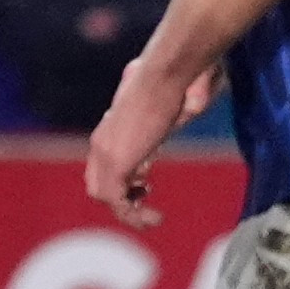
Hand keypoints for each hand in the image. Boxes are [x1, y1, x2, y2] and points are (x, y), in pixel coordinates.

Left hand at [86, 53, 209, 227]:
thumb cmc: (180, 79)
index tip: (145, 179)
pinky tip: (156, 217)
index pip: (104, 162)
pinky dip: (133, 216)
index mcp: (111, 125)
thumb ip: (178, 109)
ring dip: (127, 211)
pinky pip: (117, 201)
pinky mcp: (116, 162)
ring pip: (103, 194)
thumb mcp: (176, 97)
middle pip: (96, 181)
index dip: (124, 177)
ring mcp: (105, 151)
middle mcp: (102, 139)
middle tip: (147, 195)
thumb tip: (193, 105)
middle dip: (120, 195)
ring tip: (153, 217)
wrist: (169, 71)